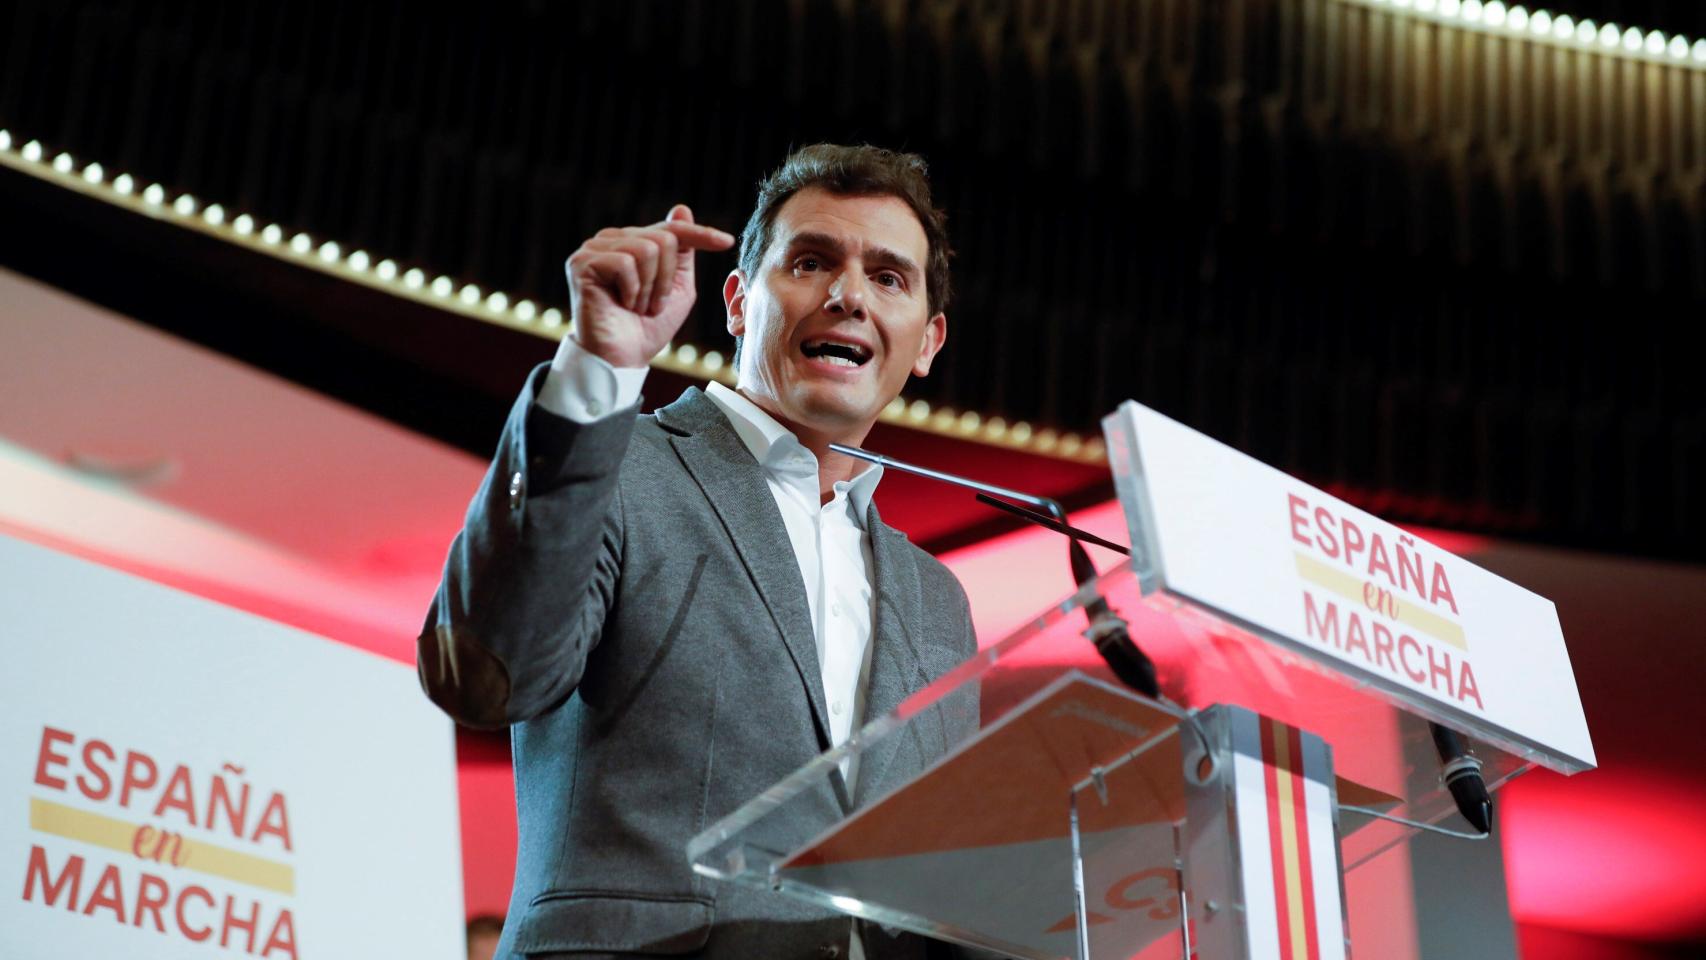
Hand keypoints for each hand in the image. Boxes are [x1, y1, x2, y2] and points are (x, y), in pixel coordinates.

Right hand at [564, 205, 734, 368]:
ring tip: (636, 307)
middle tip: (653, 306)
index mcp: (632, 242)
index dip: (700, 234)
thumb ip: (682, 253)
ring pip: (647, 248)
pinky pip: (625, 263)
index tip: (727, 242)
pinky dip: (632, 290)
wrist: (622, 358)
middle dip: (667, 278)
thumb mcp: (677, 289)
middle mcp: (611, 240)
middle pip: (664, 237)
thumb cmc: (647, 327)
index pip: (671, 229)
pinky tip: (620, 304)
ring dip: (650, 287)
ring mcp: (593, 249)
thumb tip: (681, 208)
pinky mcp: (581, 263)